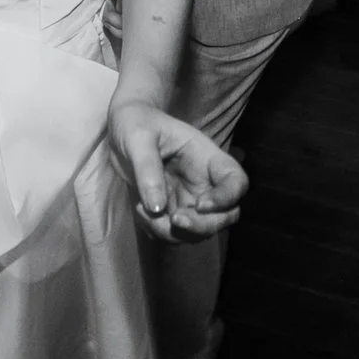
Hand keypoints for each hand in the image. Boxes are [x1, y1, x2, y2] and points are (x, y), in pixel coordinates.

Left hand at [110, 100, 247, 242]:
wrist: (122, 131)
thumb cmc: (136, 123)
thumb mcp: (138, 139)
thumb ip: (148, 170)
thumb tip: (157, 208)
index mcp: (207, 158)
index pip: (236, 182)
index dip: (227, 198)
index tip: (200, 204)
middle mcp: (205, 182)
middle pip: (226, 216)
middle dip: (203, 226)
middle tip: (174, 219)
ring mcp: (190, 199)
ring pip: (201, 232)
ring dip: (176, 233)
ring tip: (144, 211)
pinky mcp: (172, 212)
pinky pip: (174, 234)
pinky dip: (157, 232)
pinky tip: (140, 209)